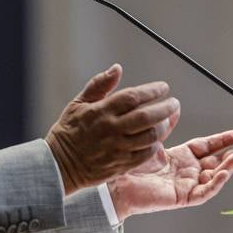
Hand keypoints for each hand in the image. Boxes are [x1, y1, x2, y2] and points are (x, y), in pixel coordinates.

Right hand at [46, 64, 178, 194]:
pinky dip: (155, 145)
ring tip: (167, 119)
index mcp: (101, 111)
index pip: (133, 97)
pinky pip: (145, 154)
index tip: (164, 87)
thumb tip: (117, 68)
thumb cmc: (69, 130)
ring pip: (150, 136)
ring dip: (164, 126)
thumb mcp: (78, 103)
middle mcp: (111, 129)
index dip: (152, 90)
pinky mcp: (120, 165)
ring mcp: (117, 149)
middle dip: (165, 108)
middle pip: (146, 117)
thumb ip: (99, 85)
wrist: (59, 165)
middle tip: (174, 103)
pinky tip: (157, 138)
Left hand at [107, 126, 232, 220]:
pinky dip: (215, 183)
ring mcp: (186, 186)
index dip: (223, 140)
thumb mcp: (151, 140)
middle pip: (217, 162)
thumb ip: (165, 126)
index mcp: (180, 157)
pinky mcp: (182, 198)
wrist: (114, 184)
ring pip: (214, 177)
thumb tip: (175, 107)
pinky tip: (224, 173)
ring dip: (229, 167)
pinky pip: (204, 192)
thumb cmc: (128, 164)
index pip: (207, 147)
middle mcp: (186, 172)